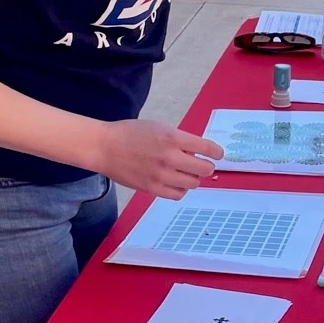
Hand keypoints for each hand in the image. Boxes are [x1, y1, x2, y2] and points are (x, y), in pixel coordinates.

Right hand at [95, 120, 222, 197]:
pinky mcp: (152, 189)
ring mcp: (161, 175)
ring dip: (193, 178)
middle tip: (201, 164)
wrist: (105, 147)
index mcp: (172, 138)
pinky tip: (175, 182)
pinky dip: (181, 189)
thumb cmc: (130, 134)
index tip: (218, 154)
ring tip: (185, 173)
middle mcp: (169, 157)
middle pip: (204, 169)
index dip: (217, 152)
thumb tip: (199, 152)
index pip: (207, 148)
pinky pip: (178, 195)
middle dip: (206, 166)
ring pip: (193, 184)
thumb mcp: (159, 128)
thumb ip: (180, 139)